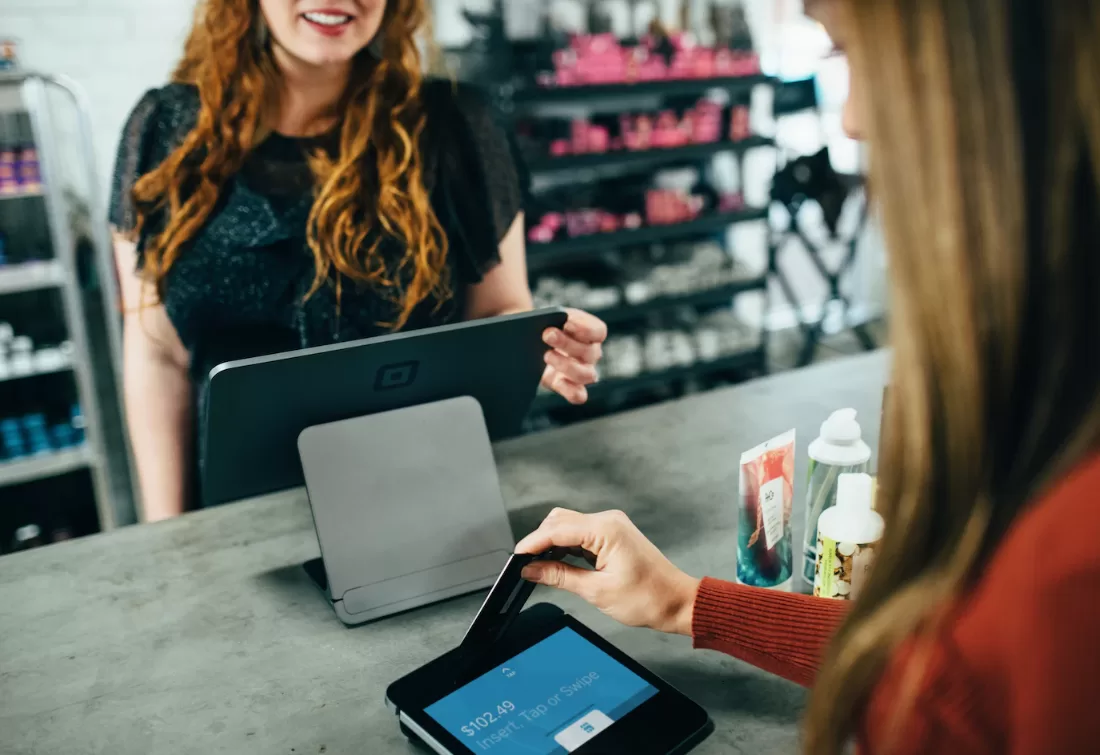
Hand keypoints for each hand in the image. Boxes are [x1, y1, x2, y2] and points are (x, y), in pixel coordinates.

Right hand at [515, 508, 700, 635]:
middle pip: (559, 521)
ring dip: (552, 544)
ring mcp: (611, 526)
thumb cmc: (648, 598)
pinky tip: (557, 563)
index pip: (557, 529)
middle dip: (540, 541)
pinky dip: (566, 547)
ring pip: (568, 526)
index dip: (532, 543)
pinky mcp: (612, 535)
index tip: (516, 557)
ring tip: (539, 567)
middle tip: (525, 565)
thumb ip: (560, 577)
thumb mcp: (597, 591)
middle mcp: (608, 521)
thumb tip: (531, 570)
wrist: (677, 602)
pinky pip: (580, 534)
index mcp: (606, 530)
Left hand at [541, 309, 606, 404]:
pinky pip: (578, 395)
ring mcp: (582, 371)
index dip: (585, 328)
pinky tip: (558, 381)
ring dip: (566, 365)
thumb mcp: (548, 315)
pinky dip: (571, 391)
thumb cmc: (542, 325)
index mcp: (590, 333)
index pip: (598, 331)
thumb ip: (552, 317)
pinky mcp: (569, 386)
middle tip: (547, 335)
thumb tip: (549, 326)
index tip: (567, 322)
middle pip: (589, 352)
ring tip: (546, 355)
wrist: (527, 341)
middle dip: (566, 343)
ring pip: (586, 375)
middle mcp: (591, 353)